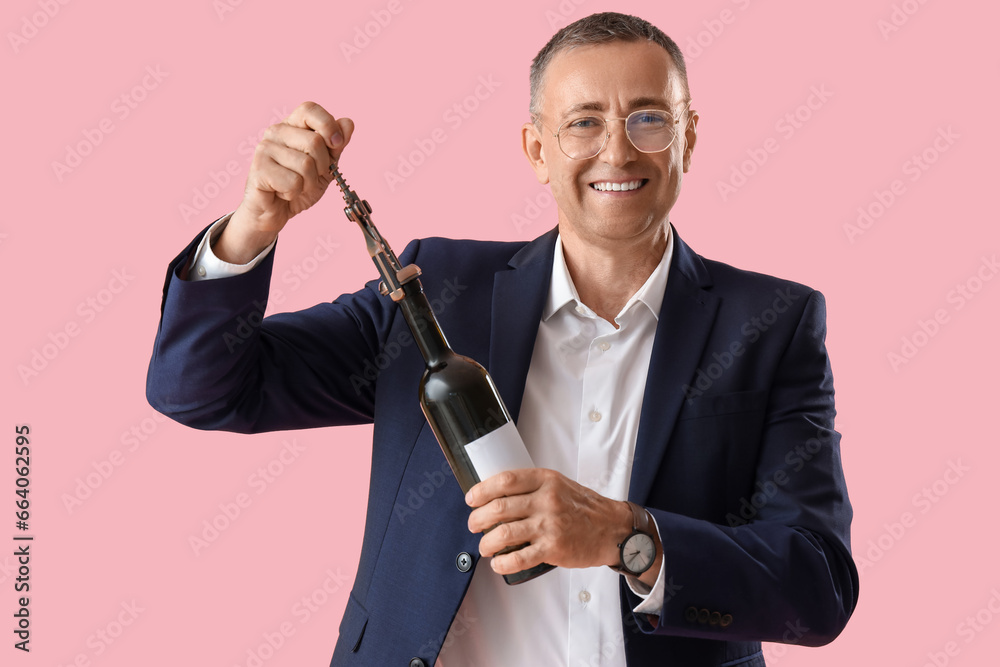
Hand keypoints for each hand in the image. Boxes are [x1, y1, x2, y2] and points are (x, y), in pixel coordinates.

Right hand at [215, 101, 354, 262]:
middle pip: (314, 142)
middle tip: (310, 177)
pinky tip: (284, 192)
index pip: (309, 109)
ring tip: (296, 186)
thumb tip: (348, 123)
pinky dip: (294, 192)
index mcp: (292, 126)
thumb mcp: (325, 165)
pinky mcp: (259, 170)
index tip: (336, 144)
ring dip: (308, 183)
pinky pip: (293, 182)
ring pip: (306, 165)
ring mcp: (264, 149)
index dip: (328, 125)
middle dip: (322, 167)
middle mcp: (275, 132)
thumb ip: (336, 145)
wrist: (276, 211)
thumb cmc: (298, 186)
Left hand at [465, 468, 634, 574]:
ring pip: (503, 534)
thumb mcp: (559, 485)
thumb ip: (533, 487)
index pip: (505, 480)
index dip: (482, 490)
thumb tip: (497, 495)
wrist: (612, 529)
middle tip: (474, 525)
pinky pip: (519, 558)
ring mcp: (549, 525)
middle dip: (478, 519)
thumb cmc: (584, 508)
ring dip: (486, 543)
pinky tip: (498, 564)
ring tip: (485, 546)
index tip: (471, 499)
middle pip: (498, 508)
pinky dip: (502, 563)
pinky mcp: (553, 549)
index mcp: (546, 480)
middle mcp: (546, 501)